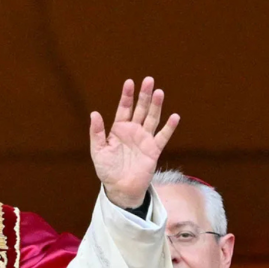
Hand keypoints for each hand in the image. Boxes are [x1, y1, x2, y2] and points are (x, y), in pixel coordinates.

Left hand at [89, 77, 178, 208]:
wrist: (120, 188)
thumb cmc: (107, 169)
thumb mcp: (98, 150)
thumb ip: (97, 133)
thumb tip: (94, 113)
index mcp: (119, 129)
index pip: (124, 108)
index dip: (127, 96)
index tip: (130, 82)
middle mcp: (133, 131)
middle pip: (140, 109)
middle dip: (144, 95)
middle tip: (149, 80)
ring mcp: (144, 139)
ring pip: (152, 119)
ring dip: (156, 106)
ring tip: (159, 92)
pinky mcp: (153, 150)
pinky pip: (162, 137)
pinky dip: (169, 127)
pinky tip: (174, 116)